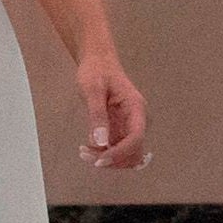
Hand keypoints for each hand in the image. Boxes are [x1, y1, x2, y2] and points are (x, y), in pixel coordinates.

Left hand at [76, 55, 149, 174]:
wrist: (98, 62)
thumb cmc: (96, 71)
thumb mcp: (93, 90)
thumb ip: (97, 115)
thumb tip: (100, 142)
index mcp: (136, 108)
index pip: (136, 138)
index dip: (119, 153)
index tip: (99, 160)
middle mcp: (137, 120)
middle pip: (134, 152)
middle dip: (112, 160)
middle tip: (86, 155)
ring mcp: (129, 126)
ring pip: (126, 156)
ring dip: (108, 160)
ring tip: (85, 152)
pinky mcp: (120, 129)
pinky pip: (117, 150)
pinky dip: (104, 154)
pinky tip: (88, 147)